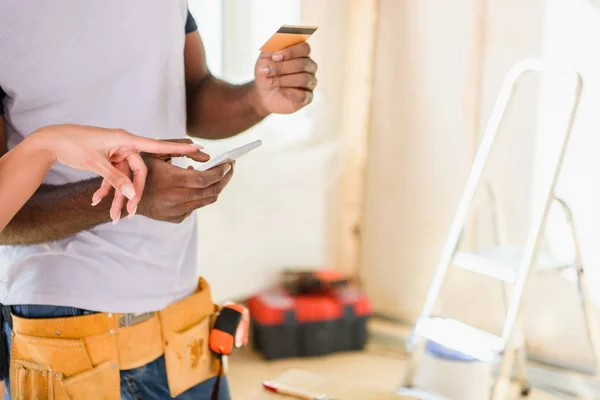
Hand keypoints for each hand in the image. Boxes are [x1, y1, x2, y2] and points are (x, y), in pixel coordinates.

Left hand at [32, 125, 202, 220]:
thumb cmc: (73, 144)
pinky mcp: (107, 160)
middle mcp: (124, 146)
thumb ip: (116, 179)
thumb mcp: (96, 163)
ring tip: (114, 216)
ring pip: (125, 180)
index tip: (198, 148)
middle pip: (138, 173)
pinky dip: (106, 191)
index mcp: (126, 140)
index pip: (158, 146)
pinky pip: (113, 178)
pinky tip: (97, 202)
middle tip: (133, 212)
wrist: (50, 141)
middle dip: (134, 194)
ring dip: (118, 198)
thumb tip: (133, 194)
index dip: (179, 148)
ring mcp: (116, 154)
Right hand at [133, 156, 234, 223]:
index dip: (221, 172)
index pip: (206, 178)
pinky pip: (196, 206)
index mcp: (172, 180)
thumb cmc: (139, 170)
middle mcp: (176, 198)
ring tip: (214, 174)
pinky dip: (200, 195)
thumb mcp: (156, 152)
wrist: (124, 197)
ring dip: (215, 186)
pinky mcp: (176, 218)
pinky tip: (195, 185)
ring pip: (207, 200)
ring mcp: (177, 210)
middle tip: (230, 168)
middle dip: (225, 179)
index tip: (230, 163)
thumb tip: (207, 156)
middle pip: (212, 191)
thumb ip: (182, 148)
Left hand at [254, 42, 317, 114]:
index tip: (274, 57)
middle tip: (266, 71)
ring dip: (283, 80)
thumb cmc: (266, 72)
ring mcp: (310, 82)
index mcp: (301, 54)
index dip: (290, 51)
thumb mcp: (264, 58)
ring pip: (304, 79)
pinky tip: (280, 91)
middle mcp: (309, 66)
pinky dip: (289, 92)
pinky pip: (303, 95)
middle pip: (303, 63)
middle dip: (282, 67)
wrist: (262, 94)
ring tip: (269, 81)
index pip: (304, 48)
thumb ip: (271, 47)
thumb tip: (279, 39)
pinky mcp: (308, 97)